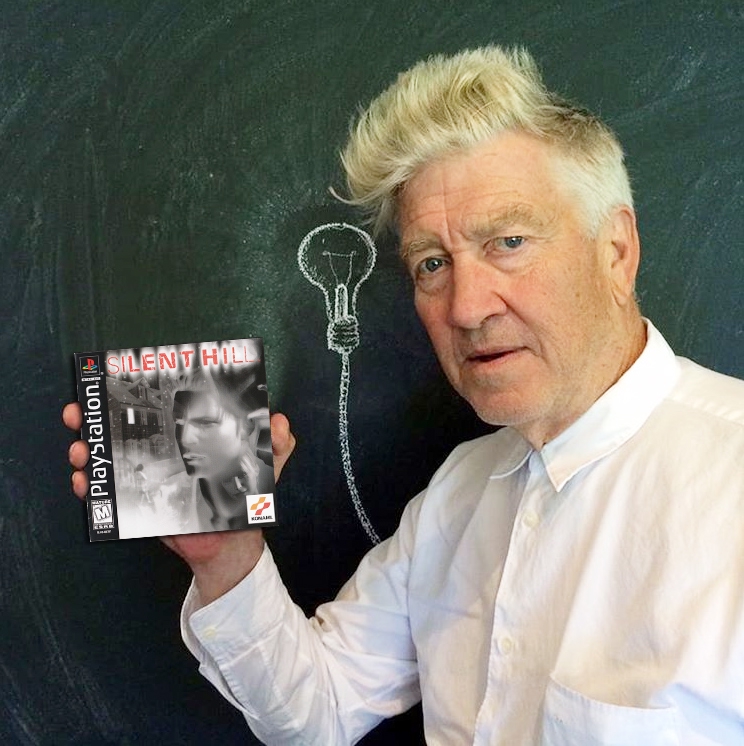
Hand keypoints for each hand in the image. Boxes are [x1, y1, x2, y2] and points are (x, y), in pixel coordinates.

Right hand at [63, 403, 296, 604]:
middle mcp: (163, 451)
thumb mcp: (268, 465)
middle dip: (95, 417)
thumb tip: (278, 421)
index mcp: (189, 435)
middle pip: (122, 428)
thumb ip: (277, 443)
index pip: (157, 407)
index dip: (131, 393)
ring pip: (109, 458)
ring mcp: (148, 477)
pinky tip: (84, 482)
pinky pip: (109, 495)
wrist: (232, 544)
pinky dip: (91, 488)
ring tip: (80, 449)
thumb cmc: (249, 497)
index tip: (108, 381)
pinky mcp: (140, 505)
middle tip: (78, 412)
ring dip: (87, 450)